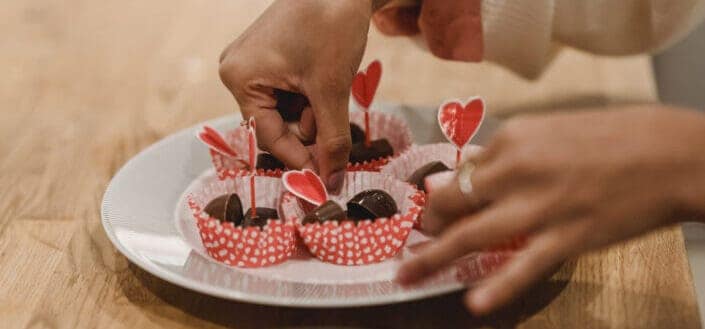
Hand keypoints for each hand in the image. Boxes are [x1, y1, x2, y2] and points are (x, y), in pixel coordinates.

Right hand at [219, 0, 382, 191]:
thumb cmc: (331, 26)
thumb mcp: (331, 89)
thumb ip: (332, 139)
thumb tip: (332, 181)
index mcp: (240, 78)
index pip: (268, 136)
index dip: (299, 160)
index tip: (324, 182)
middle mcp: (238, 72)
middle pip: (275, 125)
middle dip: (308, 131)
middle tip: (336, 133)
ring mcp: (252, 64)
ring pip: (285, 112)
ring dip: (312, 114)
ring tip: (331, 89)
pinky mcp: (269, 59)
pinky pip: (287, 94)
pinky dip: (310, 99)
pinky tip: (325, 83)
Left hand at [397, 106, 704, 313]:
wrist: (671, 154)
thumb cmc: (613, 137)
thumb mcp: (551, 130)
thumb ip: (507, 153)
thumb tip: (466, 170)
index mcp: (512, 138)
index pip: (462, 172)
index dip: (441, 193)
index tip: (430, 207)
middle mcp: (516, 170)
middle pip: (454, 202)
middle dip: (427, 224)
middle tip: (412, 240)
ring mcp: (539, 206)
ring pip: (472, 234)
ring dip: (434, 257)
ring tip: (407, 274)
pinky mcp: (566, 236)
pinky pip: (524, 265)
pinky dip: (497, 286)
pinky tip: (473, 302)